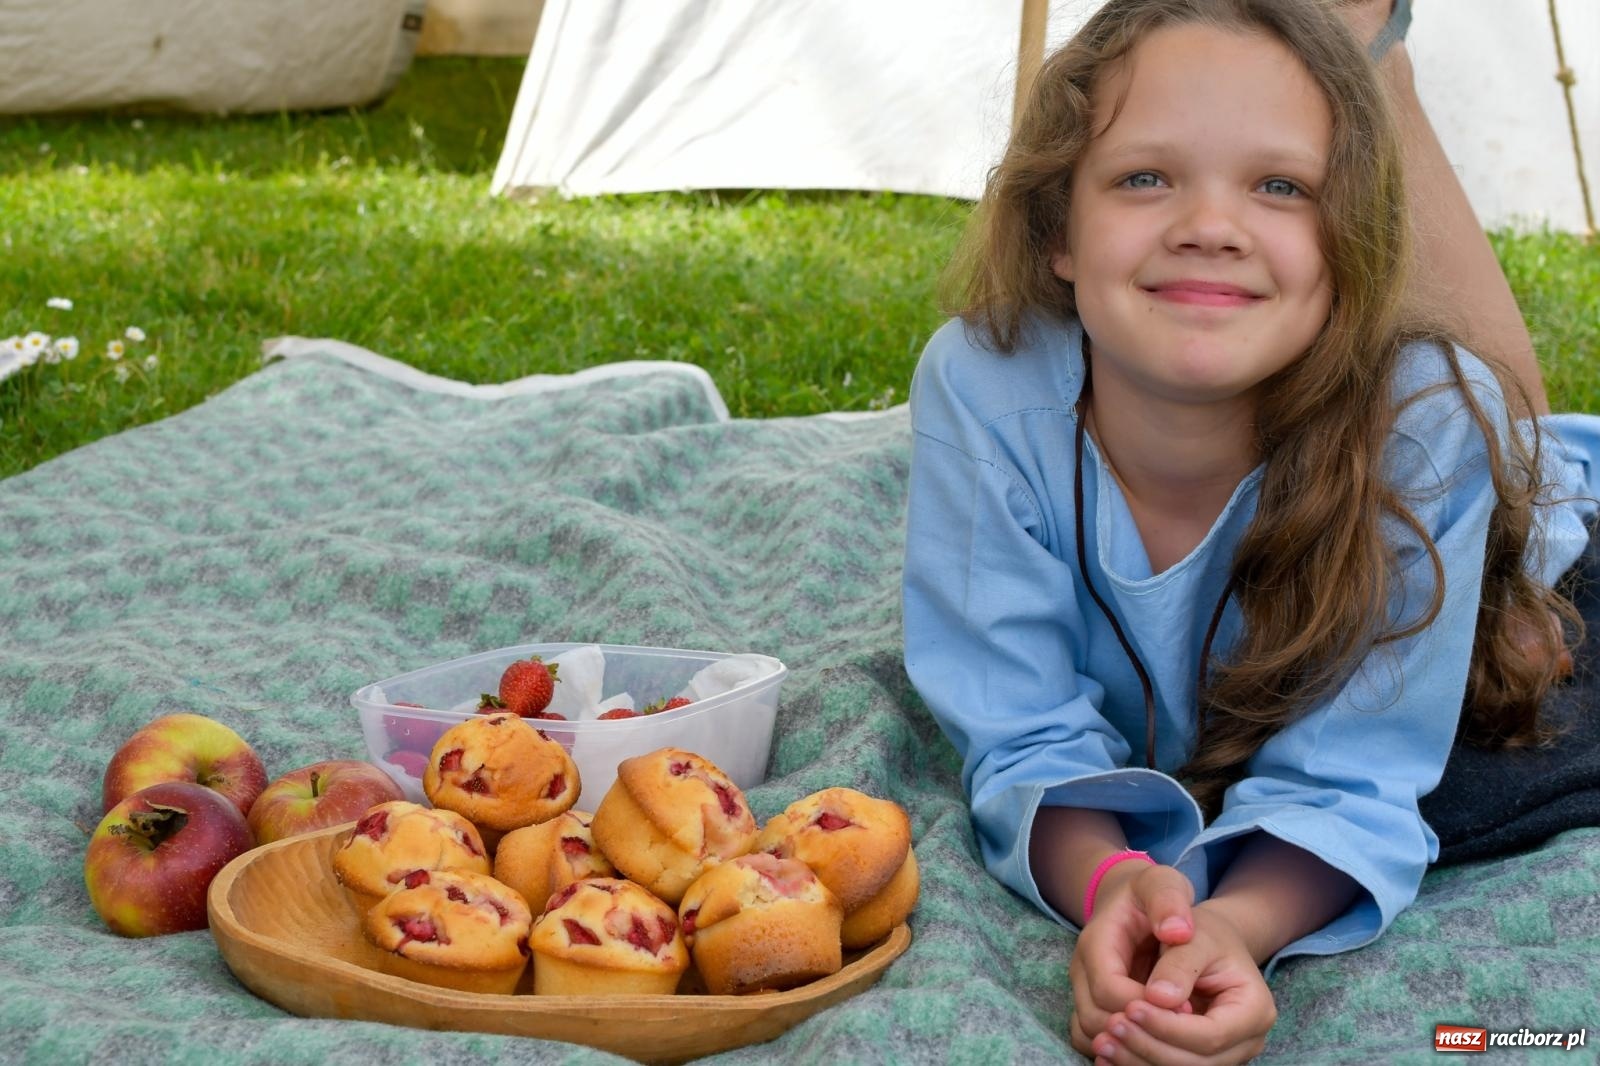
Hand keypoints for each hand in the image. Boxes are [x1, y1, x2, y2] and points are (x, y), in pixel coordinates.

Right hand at [1069, 862, 1196, 1055]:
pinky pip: (1090, 1038)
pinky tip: (1154, 1041)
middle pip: (1095, 1018)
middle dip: (1140, 1030)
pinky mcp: (1090, 1004)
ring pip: (1089, 1033)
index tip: (1187, 1006)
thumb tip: (1177, 932)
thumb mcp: (1164, 884)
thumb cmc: (1152, 893)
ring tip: (1172, 1036)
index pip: (1109, 990)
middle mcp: (1082, 970)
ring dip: (1130, 1043)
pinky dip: (1118, 1048)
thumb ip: (1168, 902)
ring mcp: (1082, 989)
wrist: (1132, 900)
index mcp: (1097, 941)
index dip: (1146, 1006)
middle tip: (1183, 1024)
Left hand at [1087, 903, 1276, 1065]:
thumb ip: (1180, 963)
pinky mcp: (1198, 1057)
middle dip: (1148, 1046)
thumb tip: (1158, 997)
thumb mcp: (1194, 934)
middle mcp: (1245, 1042)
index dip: (1167, 1026)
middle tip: (1109, 1027)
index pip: (1209, 1035)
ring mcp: (1224, 1056)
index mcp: (1254, 1010)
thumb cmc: (1202, 933)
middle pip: (1194, 1062)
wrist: (1205, 943)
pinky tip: (1106, 1054)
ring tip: (1102, 1042)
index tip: (1130, 1007)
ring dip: (1137, 1061)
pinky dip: (1136, 1063)